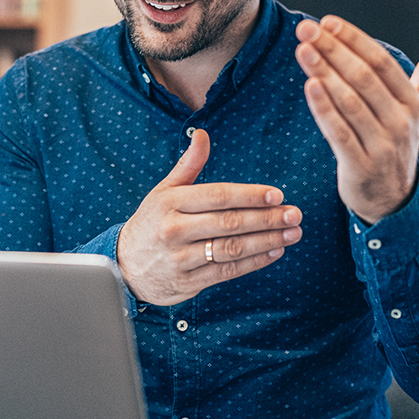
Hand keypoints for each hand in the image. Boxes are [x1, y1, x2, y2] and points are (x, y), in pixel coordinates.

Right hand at [116, 129, 301, 305]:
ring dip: (266, 241)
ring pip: (231, 249)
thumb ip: (188, 165)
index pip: (217, 196)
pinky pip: (227, 272)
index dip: (249, 195)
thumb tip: (203, 135)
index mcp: (170, 203)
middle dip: (266, 219)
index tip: (277, 194)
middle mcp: (174, 230)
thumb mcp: (164, 191)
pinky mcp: (187, 283)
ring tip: (291, 234)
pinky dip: (254, 263)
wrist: (124, 266)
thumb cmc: (152, 222)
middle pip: (229, 223)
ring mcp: (180, 259)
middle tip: (294, 214)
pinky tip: (274, 252)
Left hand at [295, 16, 418, 223]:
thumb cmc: (398, 143)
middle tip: (305, 30)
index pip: (382, 63)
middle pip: (364, 78)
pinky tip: (308, 85)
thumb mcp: (417, 108)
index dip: (355, 40)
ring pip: (349, 103)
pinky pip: (339, 133)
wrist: (394, 200)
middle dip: (333, 50)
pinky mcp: (360, 167)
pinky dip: (323, 109)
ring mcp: (382, 146)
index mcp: (412, 103)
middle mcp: (401, 122)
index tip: (328, 22)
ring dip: (324, 73)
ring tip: (303, 50)